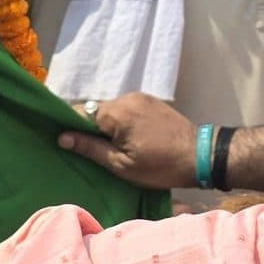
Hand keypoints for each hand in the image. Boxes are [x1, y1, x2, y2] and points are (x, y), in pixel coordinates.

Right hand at [56, 93, 201, 188]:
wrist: (201, 156)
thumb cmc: (160, 166)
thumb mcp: (121, 164)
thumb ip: (90, 148)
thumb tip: (62, 137)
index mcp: (116, 112)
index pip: (80, 113)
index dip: (71, 128)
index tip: (66, 144)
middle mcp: (126, 98)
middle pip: (96, 111)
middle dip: (91, 129)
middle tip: (92, 151)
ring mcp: (140, 97)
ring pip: (111, 110)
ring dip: (108, 126)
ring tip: (111, 148)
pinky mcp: (151, 101)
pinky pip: (126, 109)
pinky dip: (122, 122)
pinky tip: (128, 139)